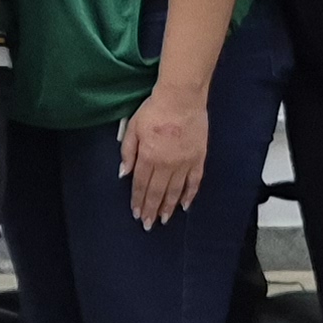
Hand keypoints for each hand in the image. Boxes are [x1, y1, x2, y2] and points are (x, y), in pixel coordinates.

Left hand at [120, 83, 209, 227]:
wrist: (182, 98)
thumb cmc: (154, 110)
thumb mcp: (133, 128)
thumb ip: (128, 152)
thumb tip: (124, 174)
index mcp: (148, 156)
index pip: (141, 184)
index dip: (138, 201)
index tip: (136, 214)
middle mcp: (166, 164)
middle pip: (157, 192)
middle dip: (151, 210)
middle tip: (148, 225)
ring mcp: (184, 163)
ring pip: (175, 191)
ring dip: (168, 207)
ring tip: (164, 219)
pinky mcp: (198, 158)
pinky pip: (194, 181)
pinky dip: (190, 195)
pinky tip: (185, 205)